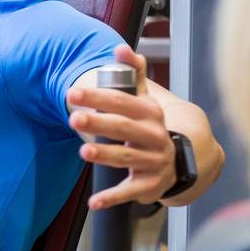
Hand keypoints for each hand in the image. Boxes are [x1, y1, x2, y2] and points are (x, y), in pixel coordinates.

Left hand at [67, 45, 176, 208]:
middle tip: (73, 118)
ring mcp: (153, 162)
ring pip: (125, 158)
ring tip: (83, 151)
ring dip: (104, 154)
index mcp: (150, 113)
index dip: (98, 96)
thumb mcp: (145, 101)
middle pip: (123, 128)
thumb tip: (119, 48)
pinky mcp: (149, 186)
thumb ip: (134, 74)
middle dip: (98, 122)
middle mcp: (154, 136)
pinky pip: (128, 191)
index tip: (72, 93)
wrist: (176, 163)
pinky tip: (93, 202)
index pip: (123, 102)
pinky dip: (111, 198)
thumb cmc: (149, 128)